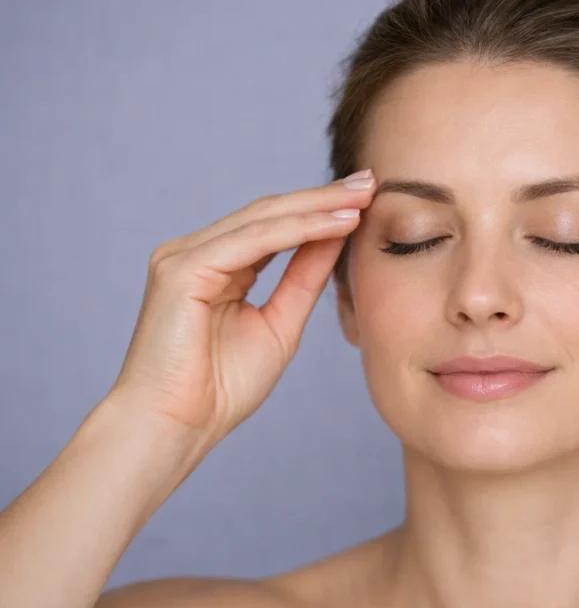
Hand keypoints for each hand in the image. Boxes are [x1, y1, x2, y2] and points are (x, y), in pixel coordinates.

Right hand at [107, 170, 376, 441]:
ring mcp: (184, 257)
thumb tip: (338, 238)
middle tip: (371, 180)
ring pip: (263, 219)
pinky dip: (299, 230)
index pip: (274, 227)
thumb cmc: (221, 389)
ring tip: (363, 196)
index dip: (320, 210)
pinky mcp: (182, 269)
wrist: (177, 427)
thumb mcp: (280, 323)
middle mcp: (195, 253)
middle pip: (270, 213)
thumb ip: (304, 279)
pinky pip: (252, 241)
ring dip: (318, 206)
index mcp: (214, 266)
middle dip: (324, 196)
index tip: (366, 198)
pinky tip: (337, 223)